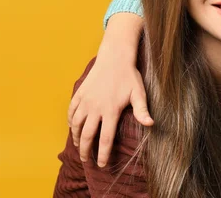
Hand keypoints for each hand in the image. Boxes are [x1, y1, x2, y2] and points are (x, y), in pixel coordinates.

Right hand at [67, 13, 150, 166]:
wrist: (115, 57)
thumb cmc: (129, 76)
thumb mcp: (139, 93)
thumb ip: (142, 110)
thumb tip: (150, 124)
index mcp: (110, 110)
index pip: (105, 138)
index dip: (103, 154)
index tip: (101, 164)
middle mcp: (95, 107)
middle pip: (86, 135)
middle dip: (85, 150)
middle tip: (86, 160)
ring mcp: (85, 100)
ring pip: (75, 124)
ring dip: (75, 137)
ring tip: (78, 145)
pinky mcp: (79, 93)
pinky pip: (70, 111)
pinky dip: (69, 122)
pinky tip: (72, 127)